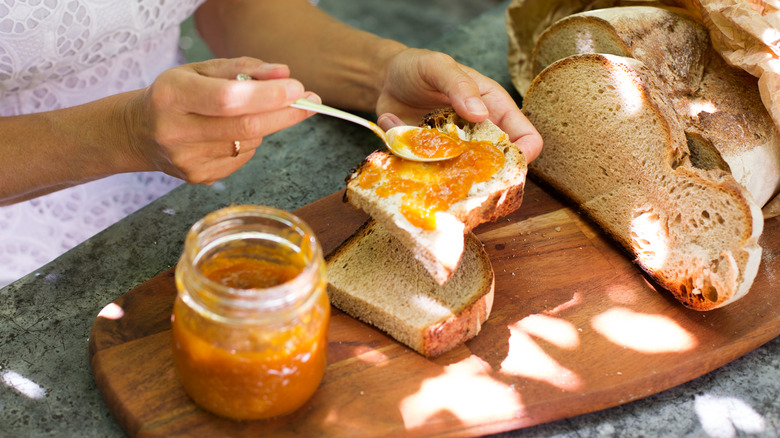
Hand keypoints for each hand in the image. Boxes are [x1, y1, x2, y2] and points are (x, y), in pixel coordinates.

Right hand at [123, 57, 318, 183]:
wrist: (137, 132)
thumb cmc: (175, 95)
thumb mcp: (200, 70)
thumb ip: (244, 68)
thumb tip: (284, 74)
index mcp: (172, 95)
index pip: (227, 99)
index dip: (267, 95)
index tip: (297, 88)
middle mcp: (176, 131)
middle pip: (245, 127)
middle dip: (284, 114)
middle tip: (309, 101)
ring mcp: (187, 160)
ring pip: (249, 143)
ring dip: (264, 125)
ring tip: (248, 112)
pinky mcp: (198, 178)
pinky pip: (242, 158)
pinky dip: (249, 142)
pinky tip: (230, 133)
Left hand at [374, 48, 541, 161]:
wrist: (386, 79)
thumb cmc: (419, 68)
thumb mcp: (438, 66)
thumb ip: (459, 85)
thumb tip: (480, 114)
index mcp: (494, 109)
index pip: (525, 138)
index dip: (522, 156)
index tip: (506, 166)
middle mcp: (479, 134)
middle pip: (496, 167)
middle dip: (480, 173)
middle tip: (451, 160)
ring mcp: (455, 151)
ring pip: (462, 177)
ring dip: (439, 168)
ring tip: (416, 142)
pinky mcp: (430, 160)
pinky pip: (427, 173)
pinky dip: (409, 158)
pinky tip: (395, 131)